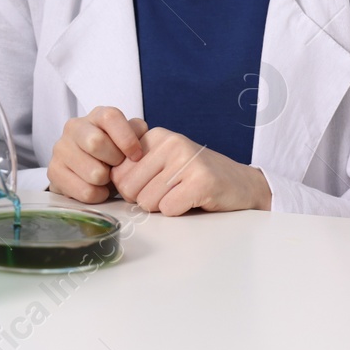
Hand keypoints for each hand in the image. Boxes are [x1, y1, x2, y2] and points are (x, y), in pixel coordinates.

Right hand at [48, 106, 146, 203]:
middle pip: (95, 142)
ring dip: (106, 181)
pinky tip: (98, 189)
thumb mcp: (129, 139)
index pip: (110, 117)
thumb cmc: (113, 152)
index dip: (126, 138)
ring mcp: (61, 148)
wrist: (87, 171)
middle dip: (114, 161)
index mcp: (96, 116)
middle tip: (118, 168)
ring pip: (93, 172)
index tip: (136, 156)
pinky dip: (97, 195)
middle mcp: (75, 127)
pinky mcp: (53, 171)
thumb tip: (142, 138)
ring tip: (107, 179)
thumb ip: (138, 134)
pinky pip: (84, 191)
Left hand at [110, 128, 271, 214]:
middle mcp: (170, 143)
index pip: (117, 171)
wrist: (241, 184)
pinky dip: (178, 212)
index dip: (130, 188)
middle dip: (145, 200)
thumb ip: (135, 167)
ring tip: (182, 195)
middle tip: (169, 193)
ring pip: (147, 201)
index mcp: (156, 137)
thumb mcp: (163, 162)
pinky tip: (192, 201)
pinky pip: (168, 208)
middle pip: (129, 188)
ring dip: (163, 207)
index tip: (151, 185)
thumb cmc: (196, 177)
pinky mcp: (201, 180)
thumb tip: (108, 182)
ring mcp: (186, 160)